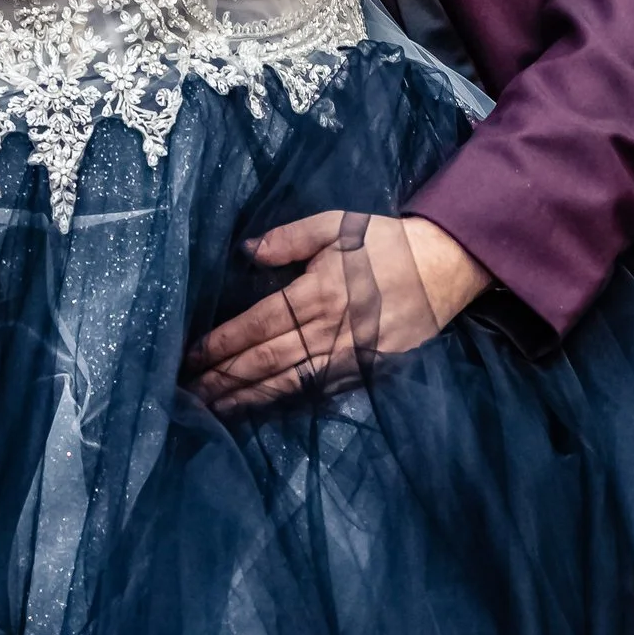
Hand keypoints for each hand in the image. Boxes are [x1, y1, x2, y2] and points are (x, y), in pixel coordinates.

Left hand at [187, 212, 488, 409]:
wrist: (446, 267)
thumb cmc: (387, 242)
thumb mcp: (337, 225)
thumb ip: (289, 238)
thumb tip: (247, 251)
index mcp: (317, 293)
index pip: (256, 326)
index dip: (220, 344)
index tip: (188, 357)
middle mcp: (329, 331)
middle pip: (264, 363)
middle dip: (223, 380)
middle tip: (186, 395)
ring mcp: (348, 357)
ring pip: (287, 384)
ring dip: (246, 398)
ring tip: (213, 410)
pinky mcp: (366, 372)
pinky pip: (316, 391)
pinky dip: (285, 402)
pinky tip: (261, 408)